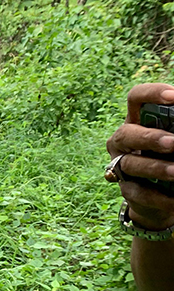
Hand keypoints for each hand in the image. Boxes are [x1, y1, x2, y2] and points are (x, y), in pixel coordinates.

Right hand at [107, 83, 173, 230]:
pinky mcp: (127, 190)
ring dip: (156, 168)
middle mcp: (123, 141)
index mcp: (137, 120)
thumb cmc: (170, 155)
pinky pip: (138, 192)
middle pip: (127, 134)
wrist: (162, 195)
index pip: (136, 98)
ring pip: (131, 164)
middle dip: (150, 138)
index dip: (151, 94)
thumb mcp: (172, 136)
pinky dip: (158, 196)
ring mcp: (121, 165)